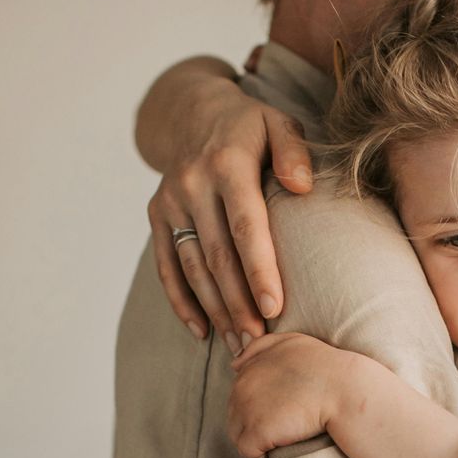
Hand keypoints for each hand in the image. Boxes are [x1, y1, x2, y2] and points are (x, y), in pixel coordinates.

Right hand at [148, 82, 312, 347]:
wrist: (192, 111)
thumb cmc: (250, 127)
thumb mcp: (277, 122)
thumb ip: (293, 151)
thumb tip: (302, 186)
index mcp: (227, 163)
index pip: (245, 225)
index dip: (259, 269)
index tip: (275, 308)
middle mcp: (192, 183)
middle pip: (217, 255)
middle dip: (238, 303)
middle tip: (260, 342)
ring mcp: (169, 201)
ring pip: (192, 266)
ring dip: (215, 310)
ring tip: (239, 345)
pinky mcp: (156, 215)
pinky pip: (166, 266)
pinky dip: (182, 301)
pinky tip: (202, 331)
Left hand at [227, 333, 356, 457]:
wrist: (345, 390)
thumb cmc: (327, 367)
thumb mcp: (293, 343)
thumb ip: (262, 347)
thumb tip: (235, 364)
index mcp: (251, 366)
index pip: (240, 392)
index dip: (258, 405)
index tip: (280, 411)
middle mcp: (243, 385)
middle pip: (235, 413)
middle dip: (253, 423)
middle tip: (281, 428)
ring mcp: (247, 409)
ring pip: (236, 433)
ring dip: (254, 439)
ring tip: (277, 442)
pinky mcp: (257, 432)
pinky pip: (247, 451)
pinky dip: (259, 456)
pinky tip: (275, 453)